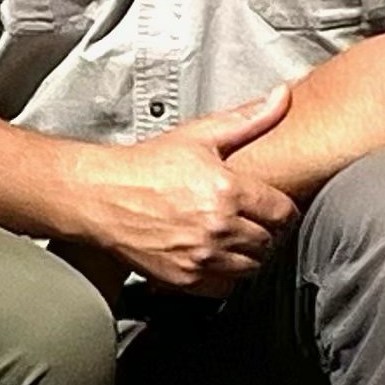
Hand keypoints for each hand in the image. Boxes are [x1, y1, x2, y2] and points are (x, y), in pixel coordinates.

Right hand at [69, 88, 296, 295]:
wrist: (101, 195)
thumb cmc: (144, 166)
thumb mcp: (199, 135)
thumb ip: (248, 119)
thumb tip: (281, 97)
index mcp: (228, 191)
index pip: (283, 213)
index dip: (281, 209)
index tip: (272, 207)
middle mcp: (218, 228)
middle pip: (269, 242)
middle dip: (265, 231)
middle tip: (251, 220)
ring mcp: (201, 256)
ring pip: (251, 268)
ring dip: (248, 255)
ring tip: (233, 237)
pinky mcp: (184, 278)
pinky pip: (224, 287)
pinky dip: (225, 275)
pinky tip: (214, 255)